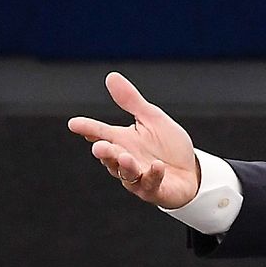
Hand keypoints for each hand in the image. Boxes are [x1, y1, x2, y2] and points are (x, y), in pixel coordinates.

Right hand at [68, 72, 200, 208]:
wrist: (191, 170)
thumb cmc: (168, 145)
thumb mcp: (152, 118)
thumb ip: (131, 101)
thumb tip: (111, 77)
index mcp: (123, 141)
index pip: (101, 133)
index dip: (88, 128)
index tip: (74, 123)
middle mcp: (126, 159)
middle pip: (110, 156)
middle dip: (104, 152)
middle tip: (99, 146)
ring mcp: (139, 177)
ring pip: (126, 174)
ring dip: (125, 166)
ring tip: (125, 157)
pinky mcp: (156, 190)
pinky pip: (151, 185)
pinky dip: (154, 175)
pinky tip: (157, 166)